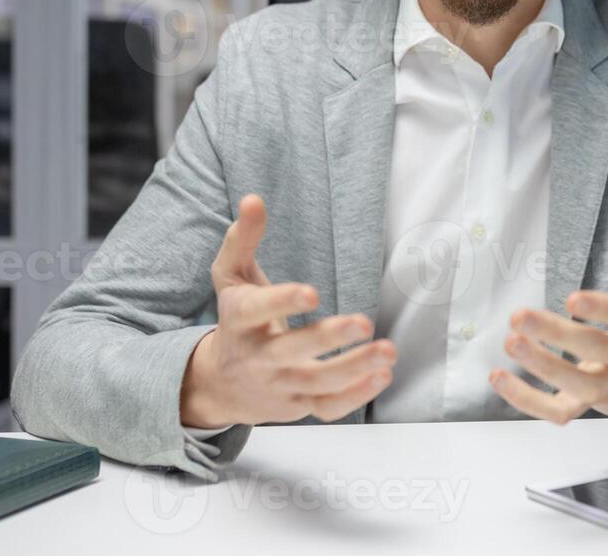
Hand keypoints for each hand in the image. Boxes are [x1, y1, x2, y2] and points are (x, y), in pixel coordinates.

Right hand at [180, 194, 395, 426]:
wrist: (220, 383)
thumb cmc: (235, 318)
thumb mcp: (230, 276)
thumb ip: (243, 238)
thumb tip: (254, 199)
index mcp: (240, 320)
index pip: (256, 312)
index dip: (282, 303)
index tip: (312, 292)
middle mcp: (258, 356)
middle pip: (292, 351)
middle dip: (328, 338)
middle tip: (363, 322)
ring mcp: (279, 384)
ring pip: (317, 382)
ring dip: (354, 368)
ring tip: (388, 351)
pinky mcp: (298, 404)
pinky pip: (328, 408)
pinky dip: (355, 396)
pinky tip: (383, 375)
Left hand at [490, 195, 607, 424]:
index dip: (603, 311)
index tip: (572, 297)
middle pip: (594, 352)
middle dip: (555, 336)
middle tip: (518, 315)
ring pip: (575, 386)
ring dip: (539, 367)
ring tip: (509, 342)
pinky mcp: (596, 406)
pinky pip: (559, 411)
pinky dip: (527, 401)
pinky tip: (497, 377)